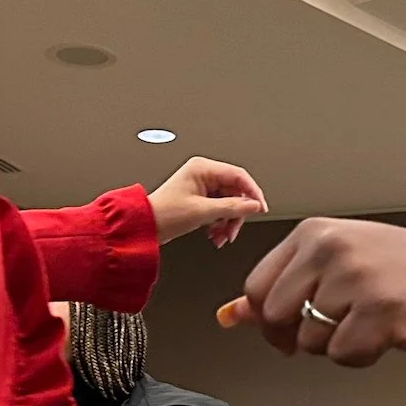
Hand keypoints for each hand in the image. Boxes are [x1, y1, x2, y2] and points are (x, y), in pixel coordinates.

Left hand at [147, 158, 266, 246]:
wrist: (144, 226)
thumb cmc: (164, 214)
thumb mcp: (203, 212)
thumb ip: (232, 208)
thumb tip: (253, 206)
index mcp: (202, 168)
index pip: (239, 176)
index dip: (252, 193)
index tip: (260, 208)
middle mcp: (203, 174)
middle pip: (235, 192)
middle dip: (235, 215)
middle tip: (233, 231)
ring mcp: (201, 186)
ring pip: (228, 203)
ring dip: (227, 222)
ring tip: (221, 237)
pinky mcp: (199, 198)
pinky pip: (219, 209)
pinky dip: (220, 223)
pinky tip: (214, 234)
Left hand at [217, 218, 405, 366]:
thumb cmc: (404, 271)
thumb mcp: (337, 265)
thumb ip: (281, 287)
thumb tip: (228, 315)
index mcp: (313, 234)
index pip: (257, 288)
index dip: (268, 319)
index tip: (292, 326)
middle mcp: (330, 250)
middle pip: (275, 317)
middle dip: (298, 336)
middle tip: (334, 330)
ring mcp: (356, 280)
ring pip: (310, 341)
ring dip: (336, 345)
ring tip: (369, 322)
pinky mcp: (381, 312)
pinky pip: (343, 356)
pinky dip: (362, 356)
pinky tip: (386, 334)